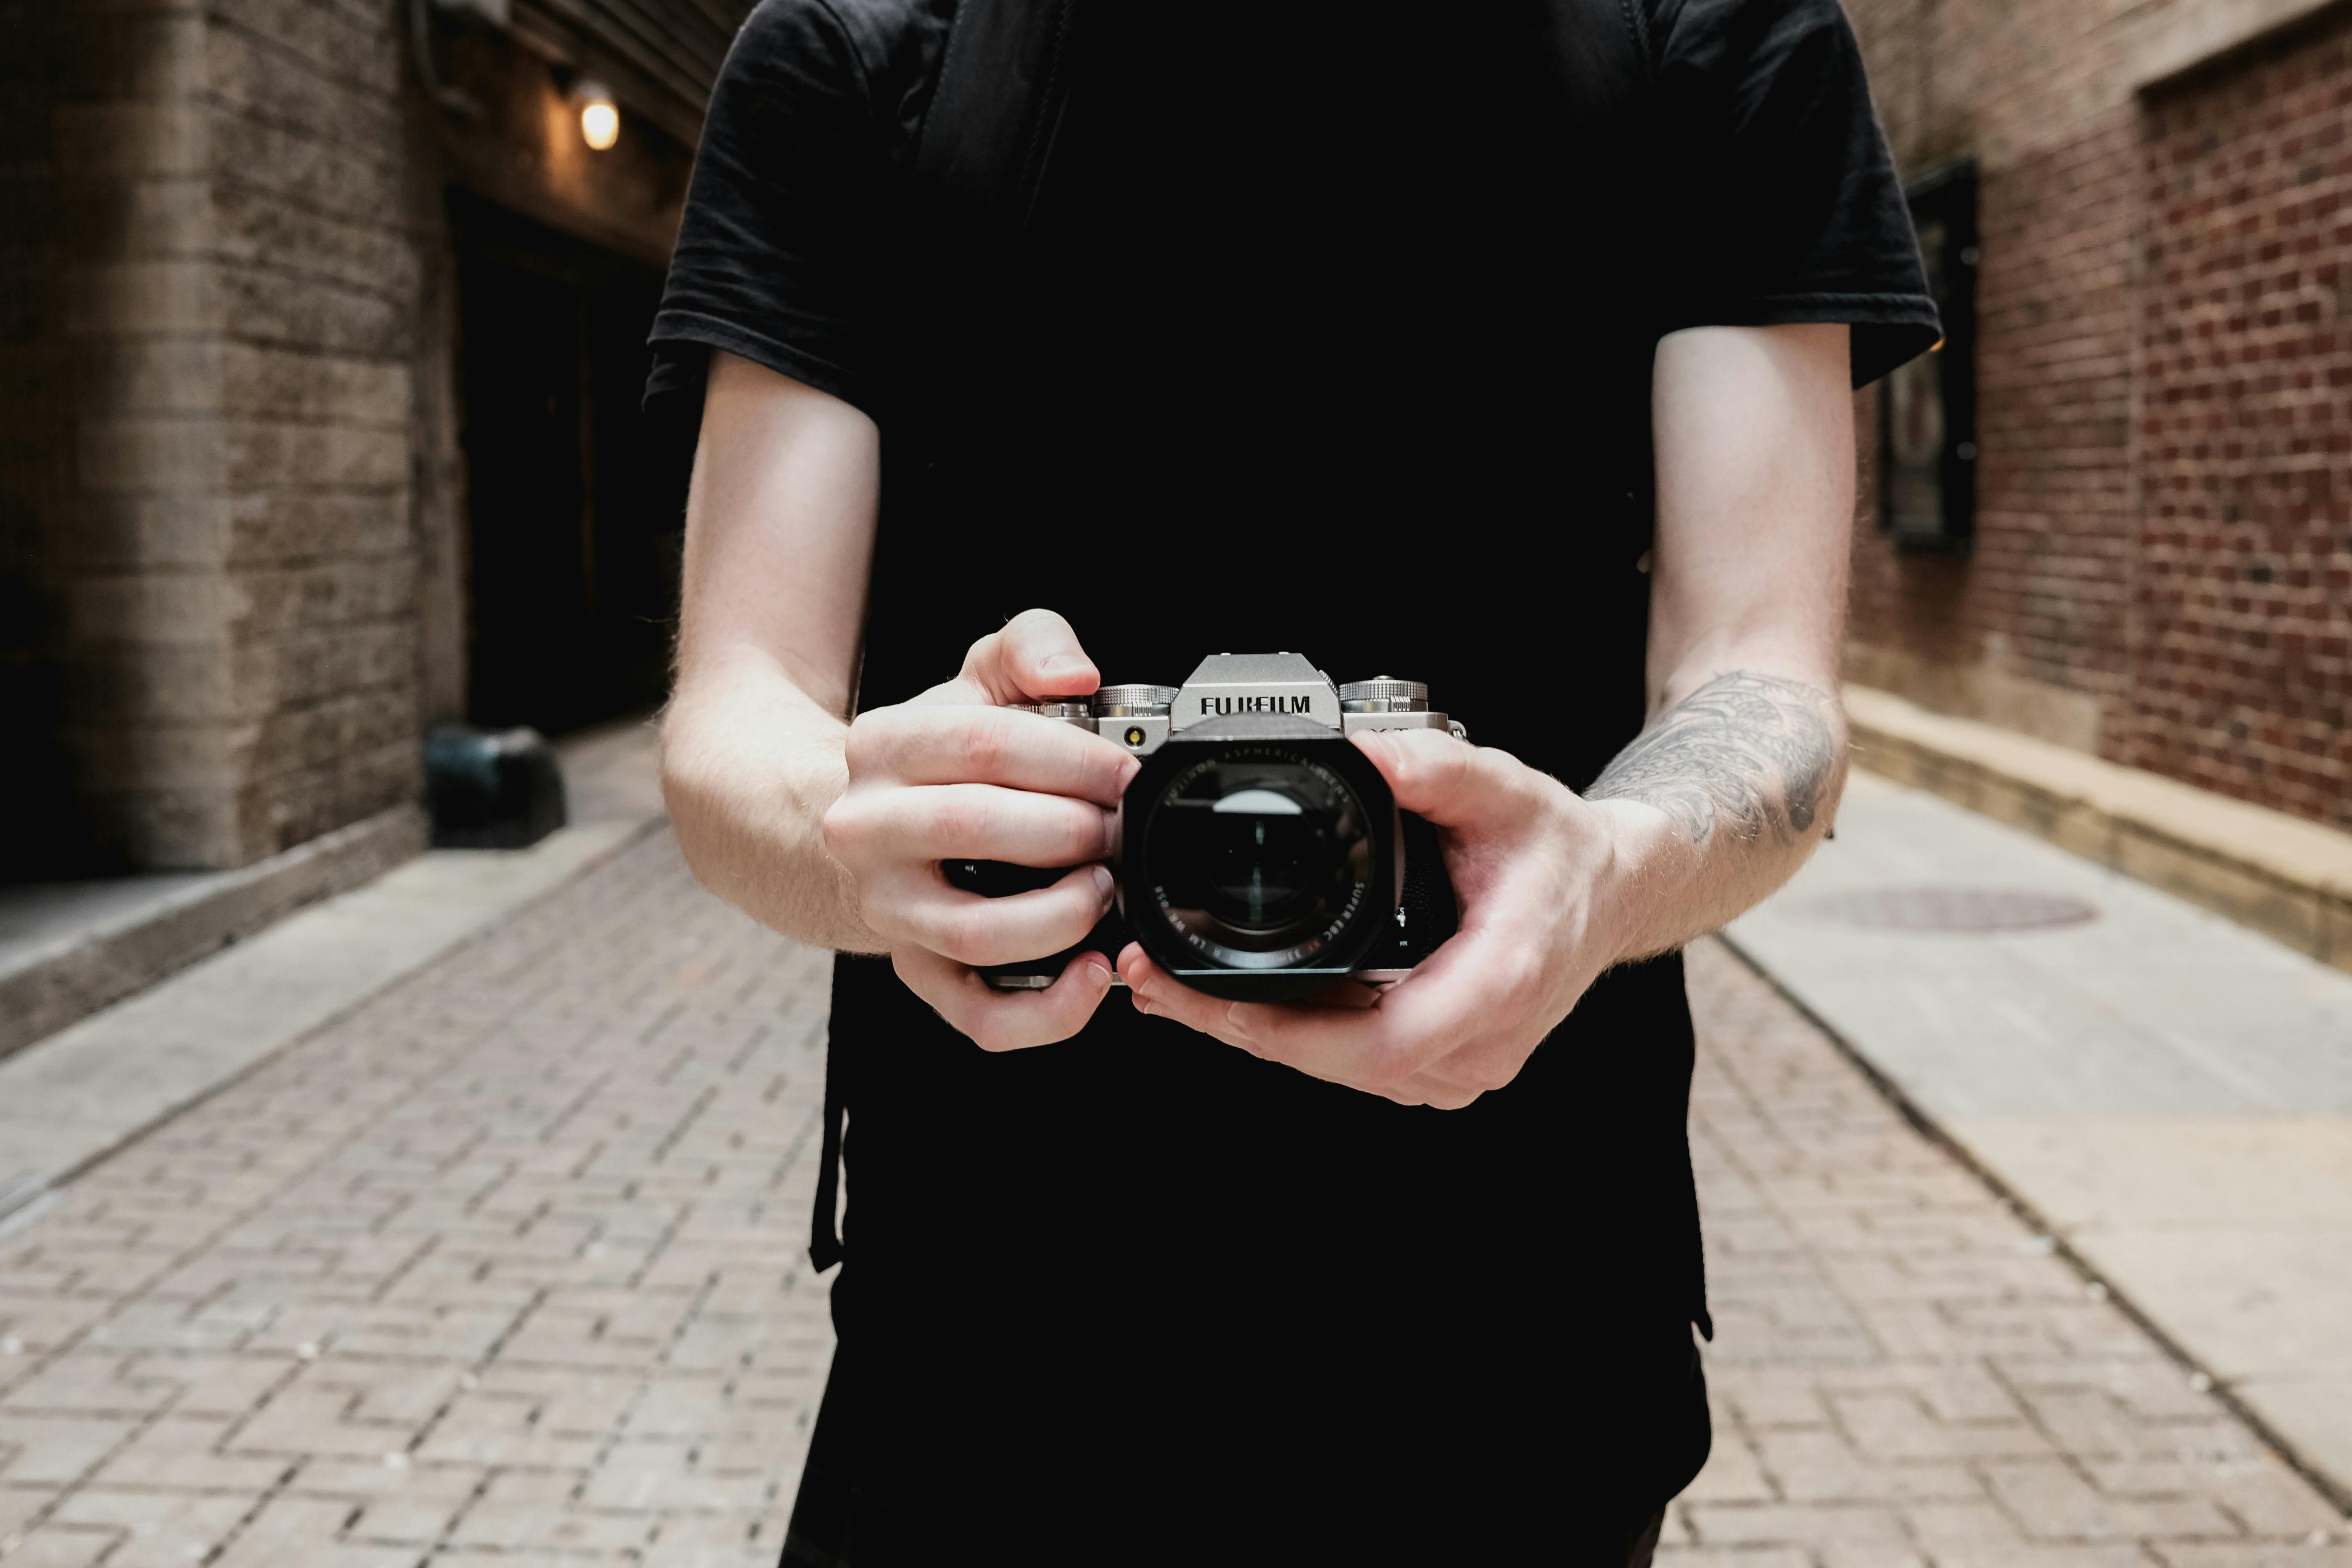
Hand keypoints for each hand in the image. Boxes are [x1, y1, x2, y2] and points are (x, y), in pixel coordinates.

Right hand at [822, 610, 1138, 1049]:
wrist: (859, 824)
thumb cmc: (937, 754)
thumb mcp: (977, 677)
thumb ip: (1030, 644)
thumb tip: (1076, 676)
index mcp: (884, 746)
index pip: (985, 744)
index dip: (1073, 761)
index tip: (1126, 774)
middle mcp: (868, 830)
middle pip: (976, 829)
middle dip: (1071, 831)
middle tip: (1116, 829)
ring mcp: (887, 909)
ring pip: (976, 932)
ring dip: (1061, 914)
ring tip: (1104, 888)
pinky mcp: (914, 969)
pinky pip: (979, 1014)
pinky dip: (1047, 1010)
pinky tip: (1092, 975)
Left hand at [1117, 729, 1629, 1108]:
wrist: (1615, 889)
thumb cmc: (1560, 847)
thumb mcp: (1501, 788)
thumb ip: (1431, 765)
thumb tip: (1362, 748)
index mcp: (1497, 986)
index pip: (1376, 1045)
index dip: (1285, 1034)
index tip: (1211, 1002)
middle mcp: (1482, 1045)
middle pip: (1339, 1067)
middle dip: (1240, 1029)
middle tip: (1153, 983)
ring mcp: (1464, 1066)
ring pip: (1339, 1071)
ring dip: (1258, 1035)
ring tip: (1174, 989)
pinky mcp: (1445, 1065)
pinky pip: (1355, 1062)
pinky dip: (1295, 1035)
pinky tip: (1239, 1002)